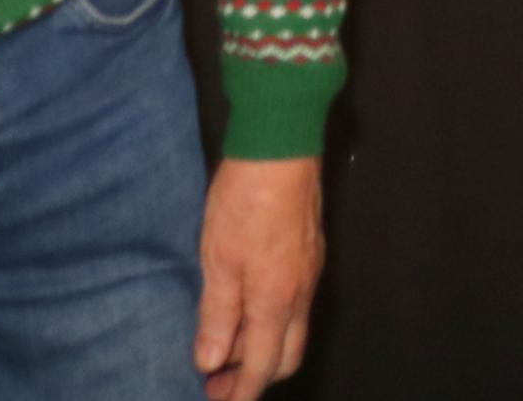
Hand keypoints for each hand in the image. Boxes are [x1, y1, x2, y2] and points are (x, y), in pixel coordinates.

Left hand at [198, 156, 324, 400]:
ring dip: (262, 347)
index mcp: (277, 300)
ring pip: (292, 330)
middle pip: (287, 357)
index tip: (215, 400)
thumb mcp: (217, 260)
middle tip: (216, 377)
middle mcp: (301, 293)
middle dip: (255, 376)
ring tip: (224, 341)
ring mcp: (310, 272)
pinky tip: (244, 305)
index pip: (264, 368)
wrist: (281, 146)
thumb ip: (217, 315)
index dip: (241, 393)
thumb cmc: (243, 202)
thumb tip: (212, 362)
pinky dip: (271, 321)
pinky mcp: (310, 252)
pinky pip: (295, 305)